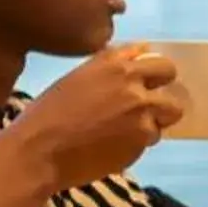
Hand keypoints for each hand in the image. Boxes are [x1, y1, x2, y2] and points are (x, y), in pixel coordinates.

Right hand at [0, 45, 182, 192]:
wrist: (38, 151)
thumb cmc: (47, 116)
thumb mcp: (76, 80)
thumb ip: (109, 70)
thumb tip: (139, 58)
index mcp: (111, 63)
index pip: (150, 54)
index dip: (151, 69)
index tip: (148, 79)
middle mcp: (132, 81)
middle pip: (169, 73)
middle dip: (162, 85)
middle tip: (151, 103)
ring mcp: (142, 109)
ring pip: (168, 110)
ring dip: (155, 119)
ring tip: (127, 130)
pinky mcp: (143, 137)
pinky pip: (152, 137)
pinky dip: (139, 142)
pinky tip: (113, 146)